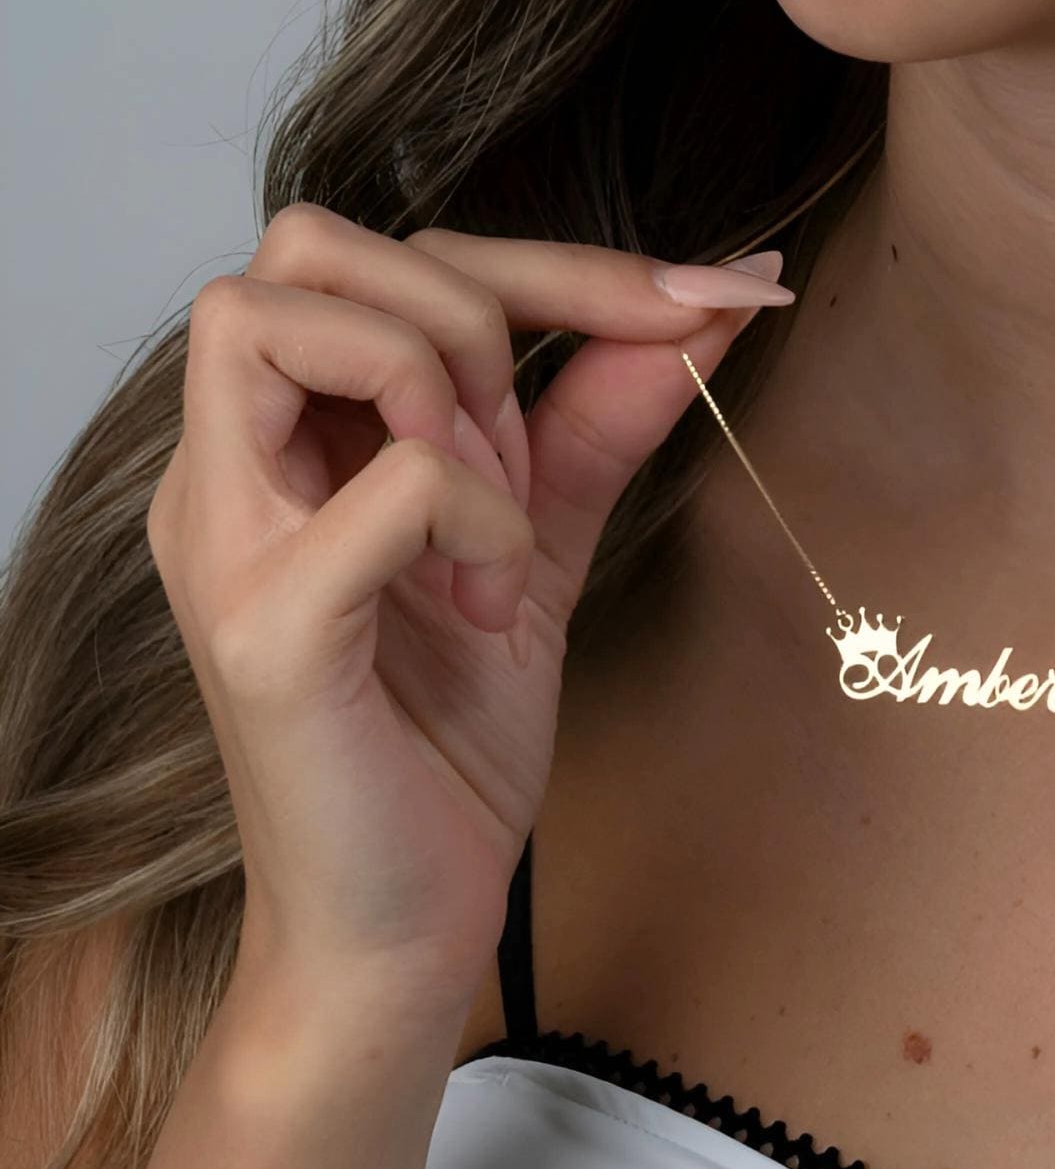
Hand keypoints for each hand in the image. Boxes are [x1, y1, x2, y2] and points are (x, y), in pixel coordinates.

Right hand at [146, 203, 792, 1008]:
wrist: (403, 924)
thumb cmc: (444, 743)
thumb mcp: (540, 545)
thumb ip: (599, 418)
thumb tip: (703, 302)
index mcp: (284, 438)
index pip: (386, 256)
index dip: (560, 258)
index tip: (714, 293)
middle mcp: (228, 469)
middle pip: (308, 244)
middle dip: (472, 311)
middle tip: (529, 458)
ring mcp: (226, 542)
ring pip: (277, 316)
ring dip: (444, 396)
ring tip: (501, 523)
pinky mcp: (262, 628)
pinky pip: (385, 484)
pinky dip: (477, 517)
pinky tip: (495, 604)